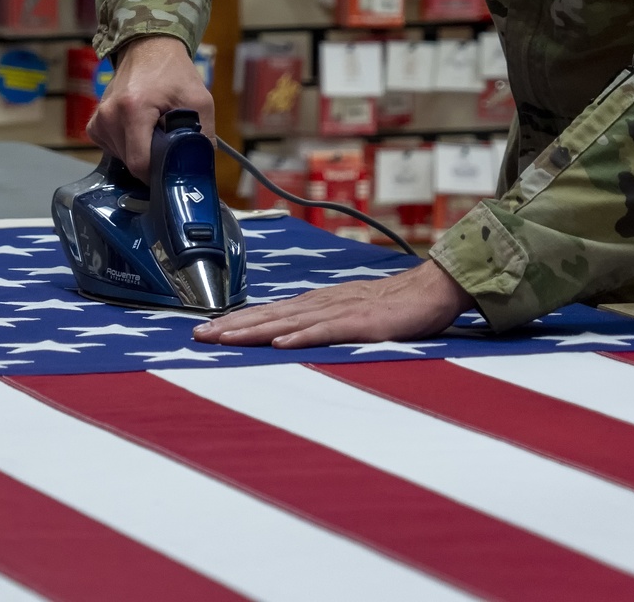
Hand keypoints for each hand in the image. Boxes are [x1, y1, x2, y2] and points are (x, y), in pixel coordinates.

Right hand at [87, 35, 213, 181]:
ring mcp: (98, 120)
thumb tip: (200, 169)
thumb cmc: (174, 73)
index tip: (173, 167)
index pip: (140, 164)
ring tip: (155, 130)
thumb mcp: (199, 100)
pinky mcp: (94, 124)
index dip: (159, 172)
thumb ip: (204, 135)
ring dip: (141, 152)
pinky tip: (140, 130)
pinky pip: (112, 149)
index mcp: (133, 110)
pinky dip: (128, 146)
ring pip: (122, 159)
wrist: (148, 48)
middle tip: (169, 142)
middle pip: (131, 163)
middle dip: (153, 160)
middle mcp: (109, 116)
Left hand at [193, 258, 473, 348]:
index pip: (271, 312)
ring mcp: (343, 311)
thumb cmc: (395, 306)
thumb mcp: (352, 316)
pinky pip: (329, 330)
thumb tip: (292, 338)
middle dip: (234, 325)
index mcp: (320, 303)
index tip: (207, 330)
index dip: (237, 321)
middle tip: (199, 336)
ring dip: (256, 330)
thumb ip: (325, 324)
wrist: (434, 289)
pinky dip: (304, 337)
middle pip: (272, 314)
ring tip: (226, 338)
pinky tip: (282, 344)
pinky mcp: (364, 323)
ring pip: (291, 321)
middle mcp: (325, 303)